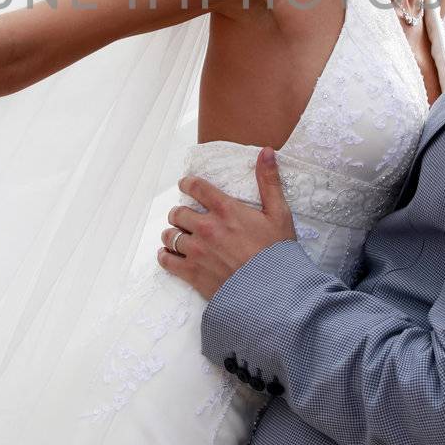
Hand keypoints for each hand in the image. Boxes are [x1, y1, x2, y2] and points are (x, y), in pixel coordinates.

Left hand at [157, 146, 298, 299]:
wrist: (273, 293)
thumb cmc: (277, 253)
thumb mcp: (279, 214)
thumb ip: (269, 181)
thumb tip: (266, 151)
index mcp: (226, 210)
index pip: (196, 188)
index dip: (187, 184)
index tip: (185, 185)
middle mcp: (207, 228)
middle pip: (177, 213)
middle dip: (180, 213)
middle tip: (185, 217)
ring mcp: (197, 251)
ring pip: (170, 236)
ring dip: (172, 234)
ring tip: (178, 237)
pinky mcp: (192, 273)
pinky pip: (167, 260)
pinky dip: (165, 256)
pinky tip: (169, 255)